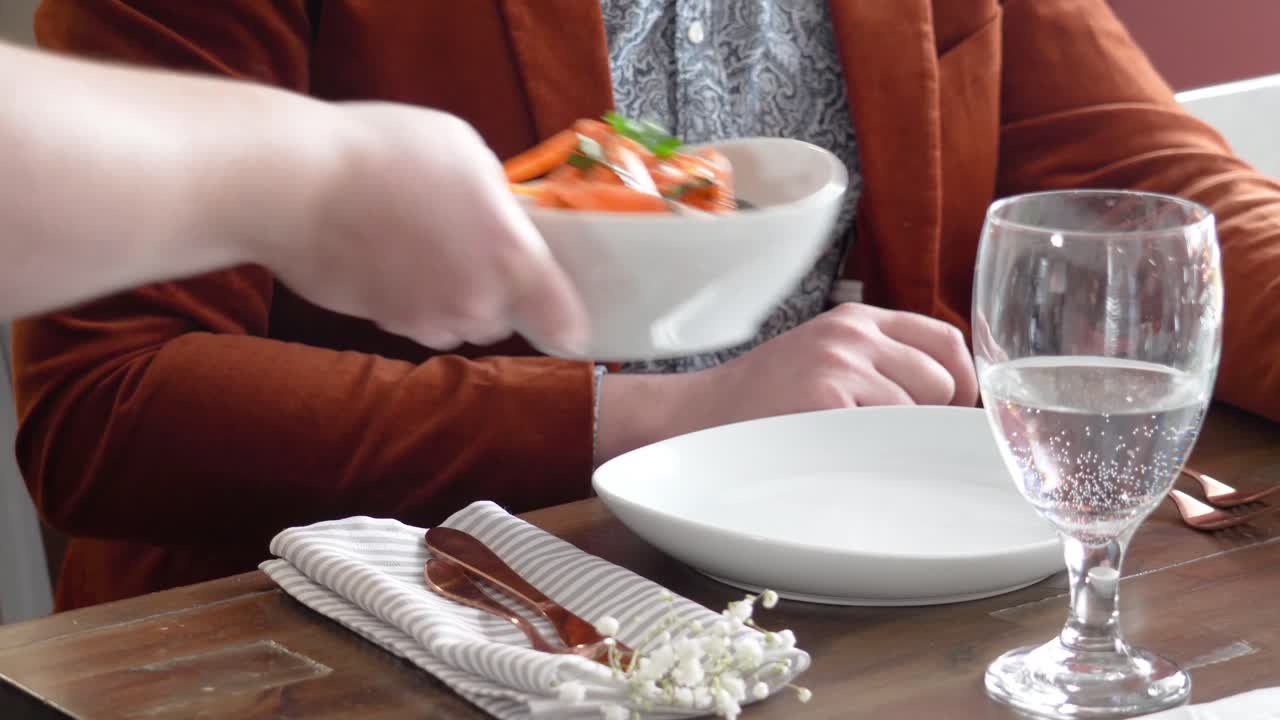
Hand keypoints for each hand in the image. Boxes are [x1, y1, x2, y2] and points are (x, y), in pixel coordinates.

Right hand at [261, 102, 587, 350]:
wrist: (295, 183)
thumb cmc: (386, 153)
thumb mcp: (467, 153)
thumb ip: (499, 202)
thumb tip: (505, 221)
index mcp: (512, 259)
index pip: (561, 319)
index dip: (568, 326)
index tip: (572, 332)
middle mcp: (475, 302)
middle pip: (500, 318)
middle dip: (490, 291)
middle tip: (465, 245)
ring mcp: (424, 320)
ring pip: (452, 323)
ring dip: (446, 298)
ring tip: (418, 246)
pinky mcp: (381, 324)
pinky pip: (409, 319)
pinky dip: (405, 298)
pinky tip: (384, 255)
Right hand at [596, 303, 977, 461]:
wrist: (694, 418)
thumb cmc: (759, 404)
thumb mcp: (821, 361)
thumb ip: (875, 365)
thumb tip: (948, 405)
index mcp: (856, 320)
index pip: (945, 340)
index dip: (961, 382)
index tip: (950, 415)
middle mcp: (853, 332)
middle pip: (943, 378)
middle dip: (930, 417)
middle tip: (892, 440)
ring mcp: (840, 361)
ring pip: (921, 408)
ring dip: (901, 437)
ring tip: (856, 445)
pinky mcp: (827, 395)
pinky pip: (890, 430)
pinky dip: (877, 451)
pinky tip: (842, 453)